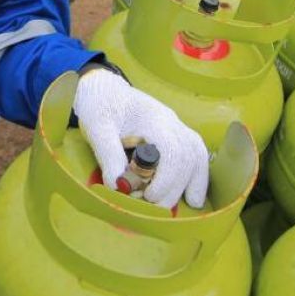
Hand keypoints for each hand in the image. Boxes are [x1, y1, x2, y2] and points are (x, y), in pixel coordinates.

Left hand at [72, 69, 208, 209]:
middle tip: (154, 206)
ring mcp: (176, 126)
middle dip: (175, 187)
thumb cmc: (99, 106)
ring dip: (194, 182)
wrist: (103, 89)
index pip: (172, 150)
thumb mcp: (97, 128)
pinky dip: (198, 175)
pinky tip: (194, 196)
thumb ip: (108, 155)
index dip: (165, 178)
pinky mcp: (176, 134)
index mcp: (152, 118)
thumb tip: (119, 187)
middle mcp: (170, 121)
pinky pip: (196, 154)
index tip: (148, 196)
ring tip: (188, 204)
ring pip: (197, 154)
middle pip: (188, 157)